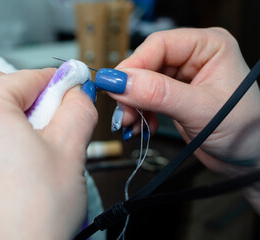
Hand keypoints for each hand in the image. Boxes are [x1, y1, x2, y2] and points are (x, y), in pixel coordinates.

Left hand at [0, 65, 97, 239]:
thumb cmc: (32, 217)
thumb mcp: (71, 150)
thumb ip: (79, 108)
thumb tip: (79, 91)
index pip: (29, 76)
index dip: (58, 82)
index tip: (73, 88)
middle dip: (26, 91)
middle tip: (49, 114)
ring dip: (9, 109)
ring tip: (34, 139)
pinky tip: (15, 156)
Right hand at [109, 28, 259, 174]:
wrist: (249, 159)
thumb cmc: (245, 131)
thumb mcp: (200, 110)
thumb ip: (159, 94)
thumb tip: (120, 82)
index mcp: (208, 46)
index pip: (159, 45)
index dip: (134, 65)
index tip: (114, 85)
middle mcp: (194, 58)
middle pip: (147, 64)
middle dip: (131, 90)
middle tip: (121, 111)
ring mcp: (182, 78)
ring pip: (143, 83)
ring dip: (132, 104)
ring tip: (130, 123)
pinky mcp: (174, 97)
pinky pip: (146, 99)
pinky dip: (139, 113)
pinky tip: (141, 126)